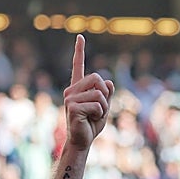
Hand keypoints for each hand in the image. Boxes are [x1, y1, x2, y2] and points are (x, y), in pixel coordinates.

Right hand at [64, 35, 113, 150]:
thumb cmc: (91, 125)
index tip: (80, 37)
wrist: (81, 142)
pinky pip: (97, 105)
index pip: (78, 66)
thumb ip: (107, 95)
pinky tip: (90, 120)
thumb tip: (109, 82)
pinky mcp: (73, 107)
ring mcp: (70, 98)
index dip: (79, 51)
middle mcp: (71, 90)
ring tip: (94, 116)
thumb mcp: (104, 108)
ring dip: (103, 107)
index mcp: (78, 88)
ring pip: (99, 93)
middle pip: (97, 78)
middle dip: (105, 94)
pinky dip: (100, 114)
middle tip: (100, 108)